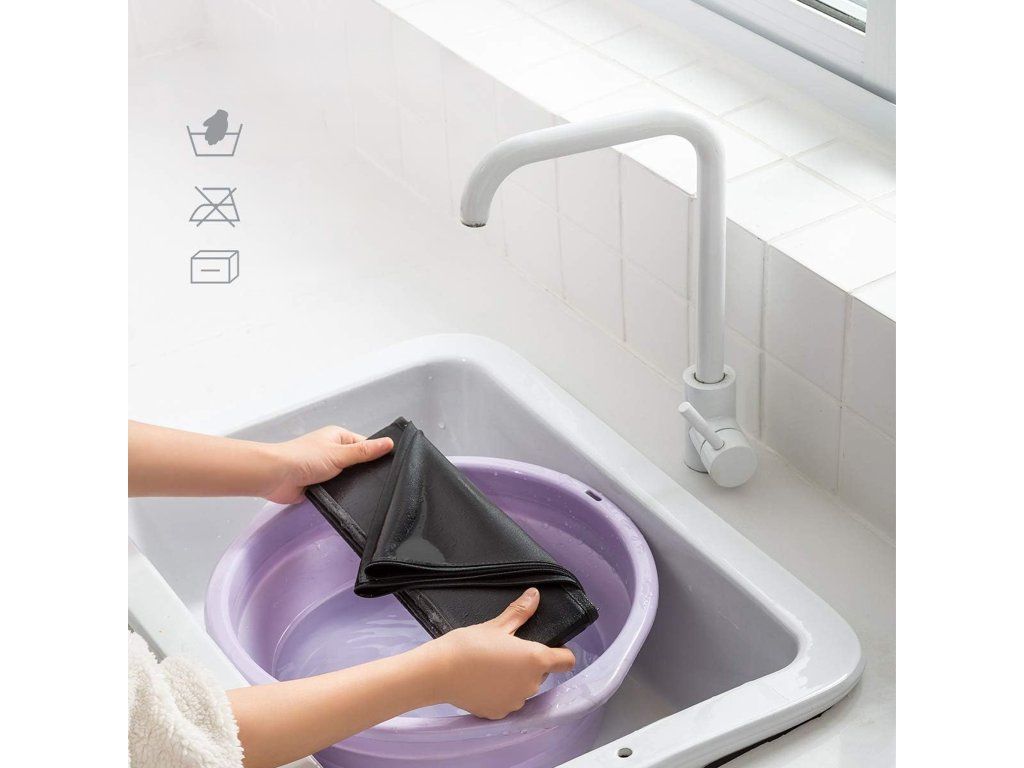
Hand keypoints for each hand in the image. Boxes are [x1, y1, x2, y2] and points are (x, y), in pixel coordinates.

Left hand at [262, 426, 392, 503]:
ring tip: (365, 495)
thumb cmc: (303, 458)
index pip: (365, 444)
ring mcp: (326, 469)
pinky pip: (337, 490)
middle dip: (364, 473)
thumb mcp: (339, 454)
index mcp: (338, 437)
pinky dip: (341, 494)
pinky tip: (350, 501)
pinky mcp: (320, 485)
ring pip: (348, 478)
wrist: (275, 476)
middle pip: (358, 462)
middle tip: (379, 484)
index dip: (376, 454)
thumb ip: (364, 451)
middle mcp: (332, 451)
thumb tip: (389, 443)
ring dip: (351, 485)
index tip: (390, 466)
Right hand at [415, 588, 575, 718]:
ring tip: (492, 666)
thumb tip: (535, 595)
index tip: (547, 645)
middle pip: (541, 672)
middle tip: (507, 650)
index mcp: (535, 660)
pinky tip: (483, 682)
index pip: (566, 660)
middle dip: (529, 662)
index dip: (560, 652)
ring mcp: (516, 701)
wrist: (439, 672)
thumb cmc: (469, 644)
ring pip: (524, 687)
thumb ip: (520, 612)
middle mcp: (531, 684)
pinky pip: (508, 700)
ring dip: (516, 678)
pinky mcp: (500, 713)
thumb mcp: (496, 625)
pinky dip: (501, 692)